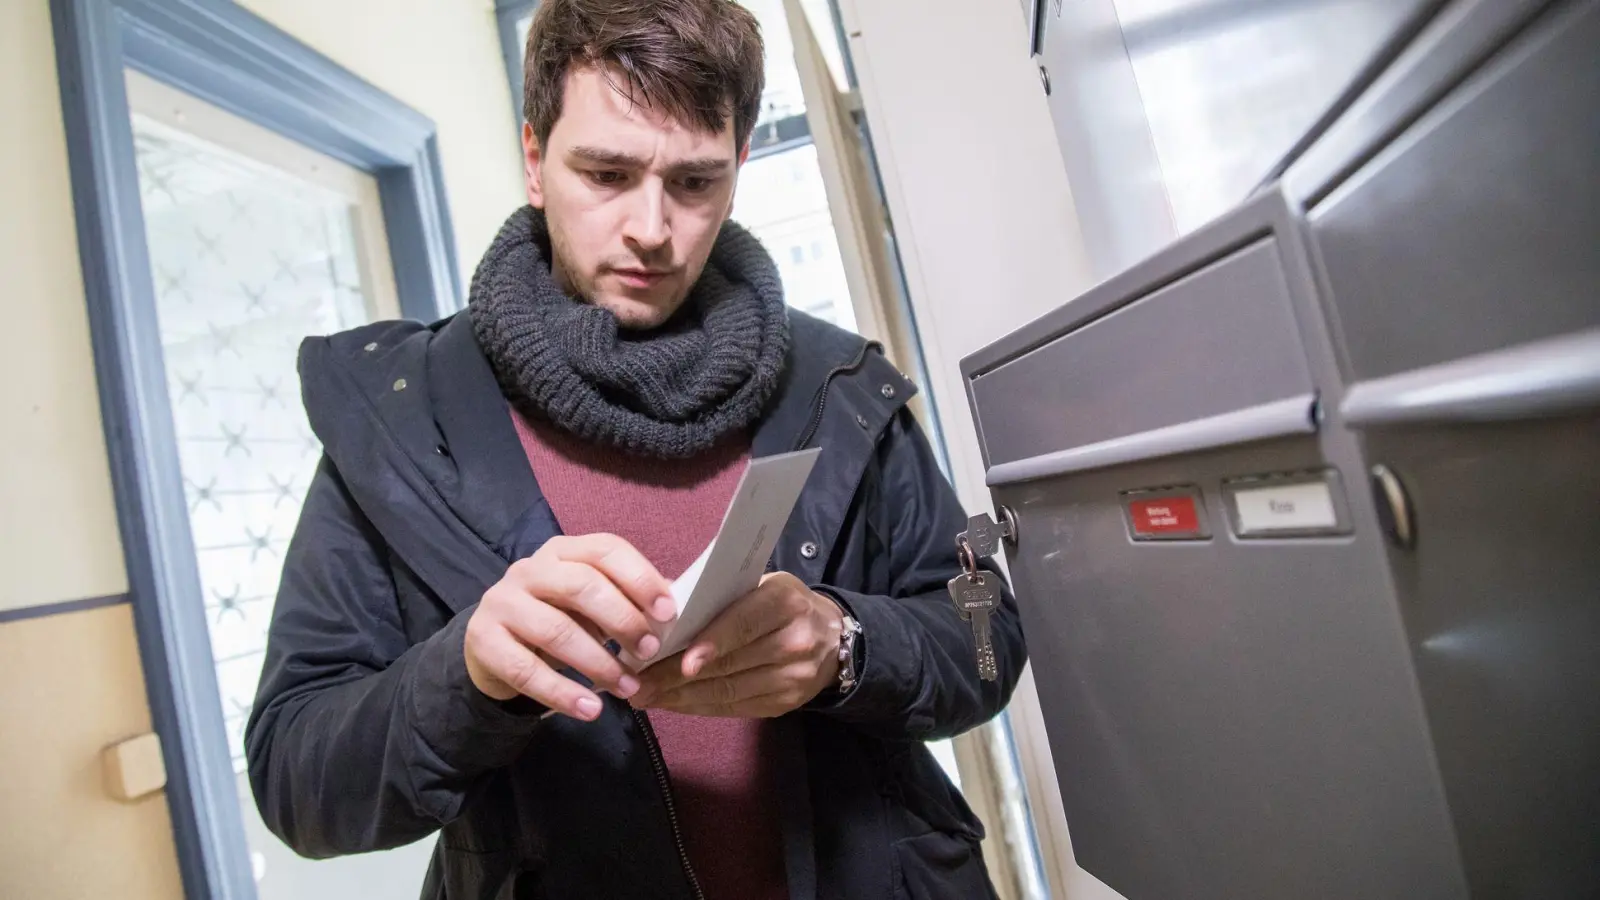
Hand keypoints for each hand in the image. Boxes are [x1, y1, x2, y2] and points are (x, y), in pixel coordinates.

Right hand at [464, 534, 676, 720]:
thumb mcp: (591, 606)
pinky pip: (526, 670)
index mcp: (563, 551)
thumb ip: (628, 601)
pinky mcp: (483, 640)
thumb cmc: (557, 620)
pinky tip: (590, 710)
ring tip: (627, 688)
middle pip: (581, 585)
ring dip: (598, 663)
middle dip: (622, 620)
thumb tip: (675, 605)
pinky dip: (562, 693)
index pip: (605, 550)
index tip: (668, 613)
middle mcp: (529, 569)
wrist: (494, 649)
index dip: (639, 578)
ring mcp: (502, 602)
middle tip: (649, 651)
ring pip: (556, 630)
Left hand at [631, 572, 842, 716]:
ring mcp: (792, 678)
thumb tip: (657, 606)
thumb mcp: (758, 585)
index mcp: (784, 602)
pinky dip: (698, 707)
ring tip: (645, 696)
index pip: (744, 623)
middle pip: (729, 664)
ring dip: (680, 697)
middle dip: (676, 676)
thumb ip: (715, 595)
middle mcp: (794, 641)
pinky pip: (734, 709)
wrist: (834, 639)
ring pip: (728, 692)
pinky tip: (672, 704)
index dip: (711, 643)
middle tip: (638, 682)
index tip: (680, 661)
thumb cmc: (781, 605)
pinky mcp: (785, 704)